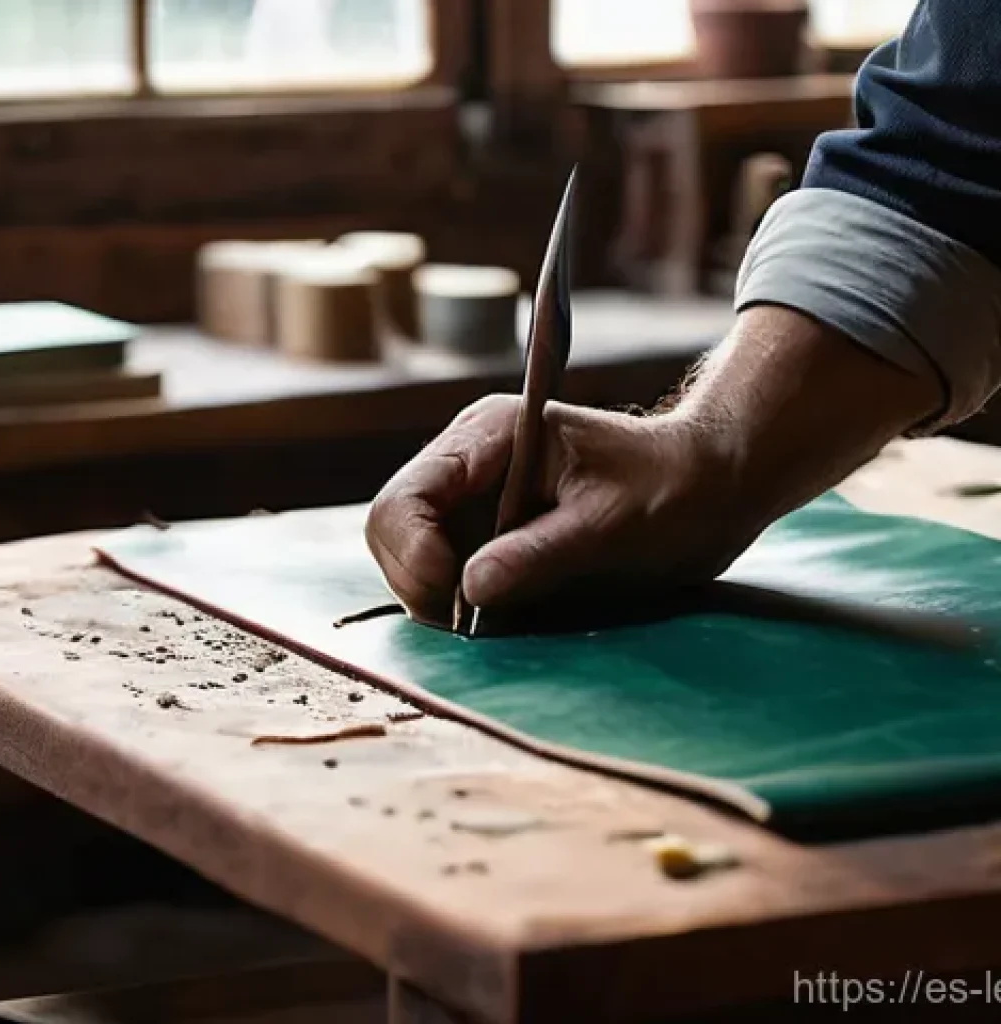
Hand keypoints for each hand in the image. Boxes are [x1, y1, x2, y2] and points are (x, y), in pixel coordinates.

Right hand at [365, 306, 940, 625]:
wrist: (704, 485)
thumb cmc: (668, 489)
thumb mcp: (610, 524)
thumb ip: (539, 552)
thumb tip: (469, 590)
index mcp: (492, 436)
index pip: (407, 496)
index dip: (417, 555)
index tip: (462, 600)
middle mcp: (468, 459)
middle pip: (392, 527)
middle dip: (420, 581)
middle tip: (474, 621)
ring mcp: (472, 493)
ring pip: (408, 553)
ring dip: (436, 595)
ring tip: (495, 616)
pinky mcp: (484, 524)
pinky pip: (442, 567)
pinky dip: (456, 599)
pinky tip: (500, 609)